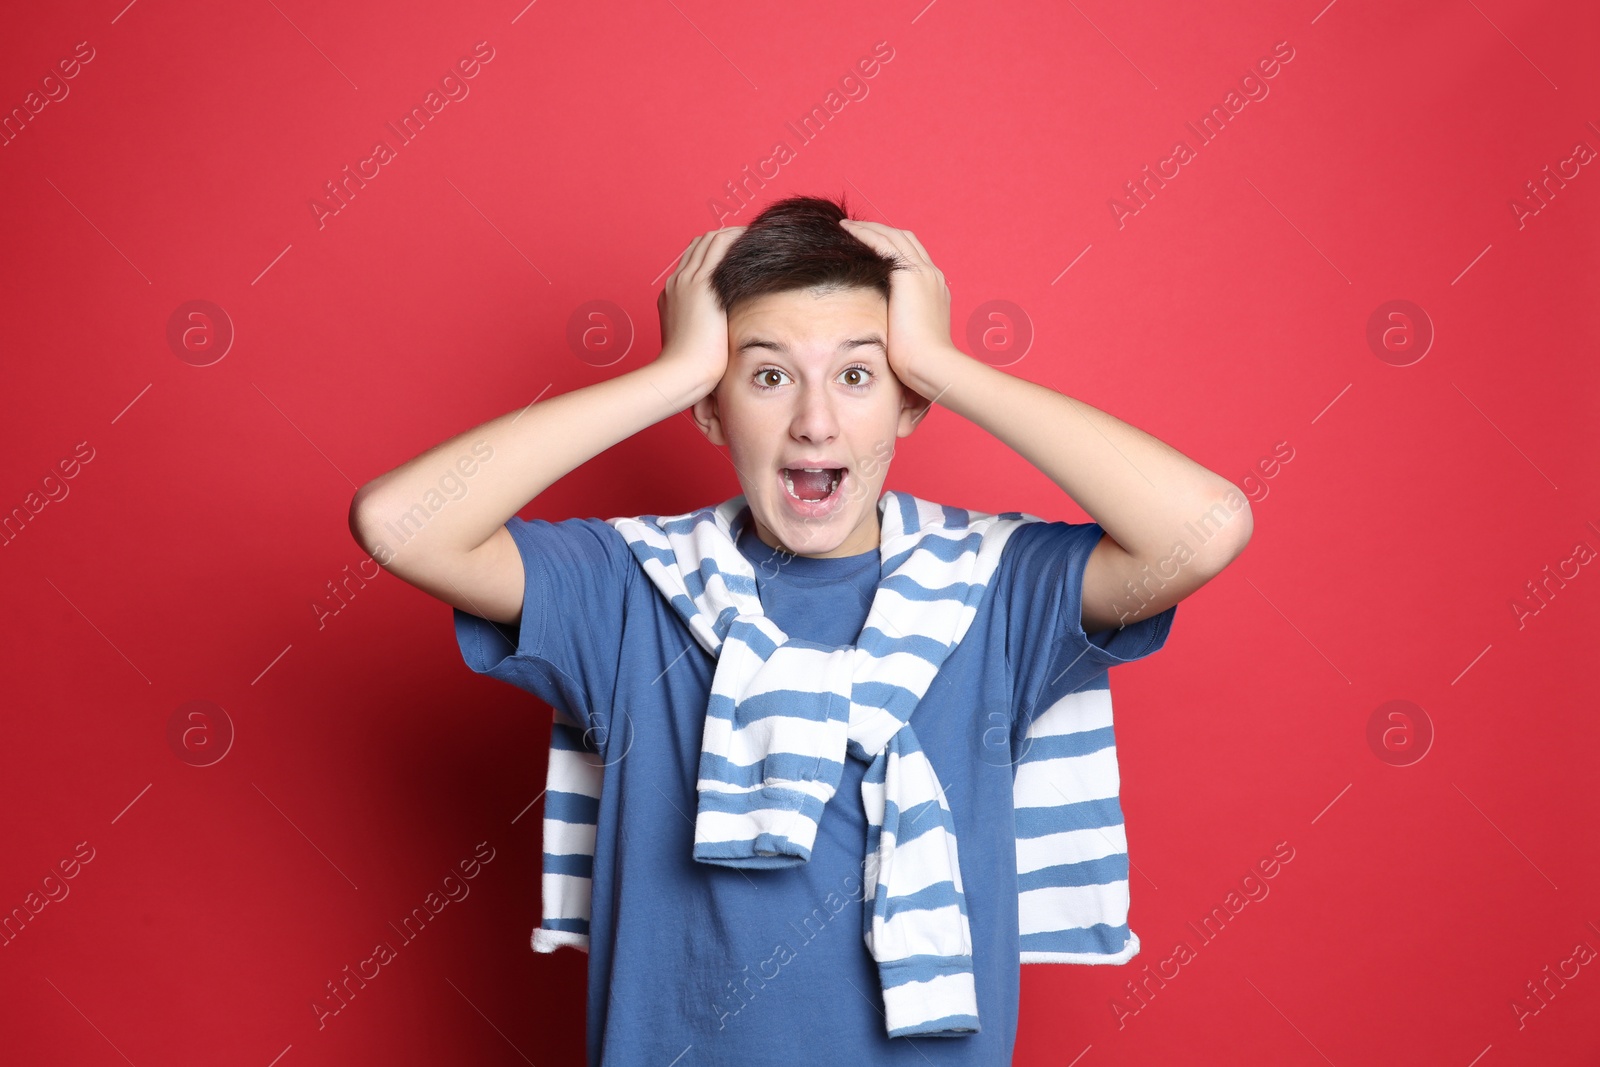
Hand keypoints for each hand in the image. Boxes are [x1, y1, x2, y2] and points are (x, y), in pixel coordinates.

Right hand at [651, 226, 745, 400]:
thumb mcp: (696, 345)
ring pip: (709, 240)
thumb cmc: (690, 369)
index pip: (692, 263)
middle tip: (749, 241)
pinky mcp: (702, 284)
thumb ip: (706, 333)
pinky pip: (720, 246)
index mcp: (672, 296)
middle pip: (699, 245)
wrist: (680, 372)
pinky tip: (753, 241)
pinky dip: (736, 238)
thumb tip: (722, 339)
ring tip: (755, 238)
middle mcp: (677, 283)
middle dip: (724, 239)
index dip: (713, 254)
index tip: (735, 255)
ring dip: (732, 235)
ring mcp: (687, 281)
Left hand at [838, 219, 959, 397]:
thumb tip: (884, 333)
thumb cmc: (920, 363)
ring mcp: (924, 273)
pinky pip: (884, 243)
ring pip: (894, 236)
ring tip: (846, 226)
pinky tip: (848, 232)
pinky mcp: (910, 274)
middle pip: (905, 240)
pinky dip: (866, 234)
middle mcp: (932, 276)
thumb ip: (899, 326)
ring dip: (869, 228)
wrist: (931, 364)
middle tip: (854, 230)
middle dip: (879, 232)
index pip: (912, 258)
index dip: (890, 247)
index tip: (868, 246)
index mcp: (934, 290)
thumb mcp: (909, 338)